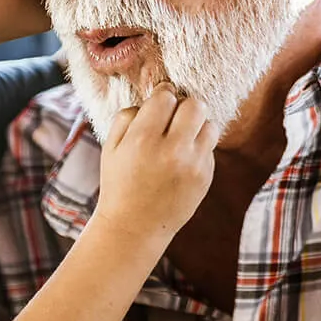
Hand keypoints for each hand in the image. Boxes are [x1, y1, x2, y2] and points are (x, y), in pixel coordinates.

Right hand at [95, 85, 219, 244]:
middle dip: (185, 105)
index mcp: (144, 139)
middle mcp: (172, 150)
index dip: (163, 94)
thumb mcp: (111, 146)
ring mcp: (193, 165)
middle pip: (195, 105)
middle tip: (174, 115)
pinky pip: (209, 148)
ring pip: (209, 124)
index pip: (166, 96)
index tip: (160, 100)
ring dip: (196, 125)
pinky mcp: (206, 177)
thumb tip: (154, 97)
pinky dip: (198, 148)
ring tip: (181, 136)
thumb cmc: (120, 182)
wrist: (135, 226)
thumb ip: (128, 115)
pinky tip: (181, 160)